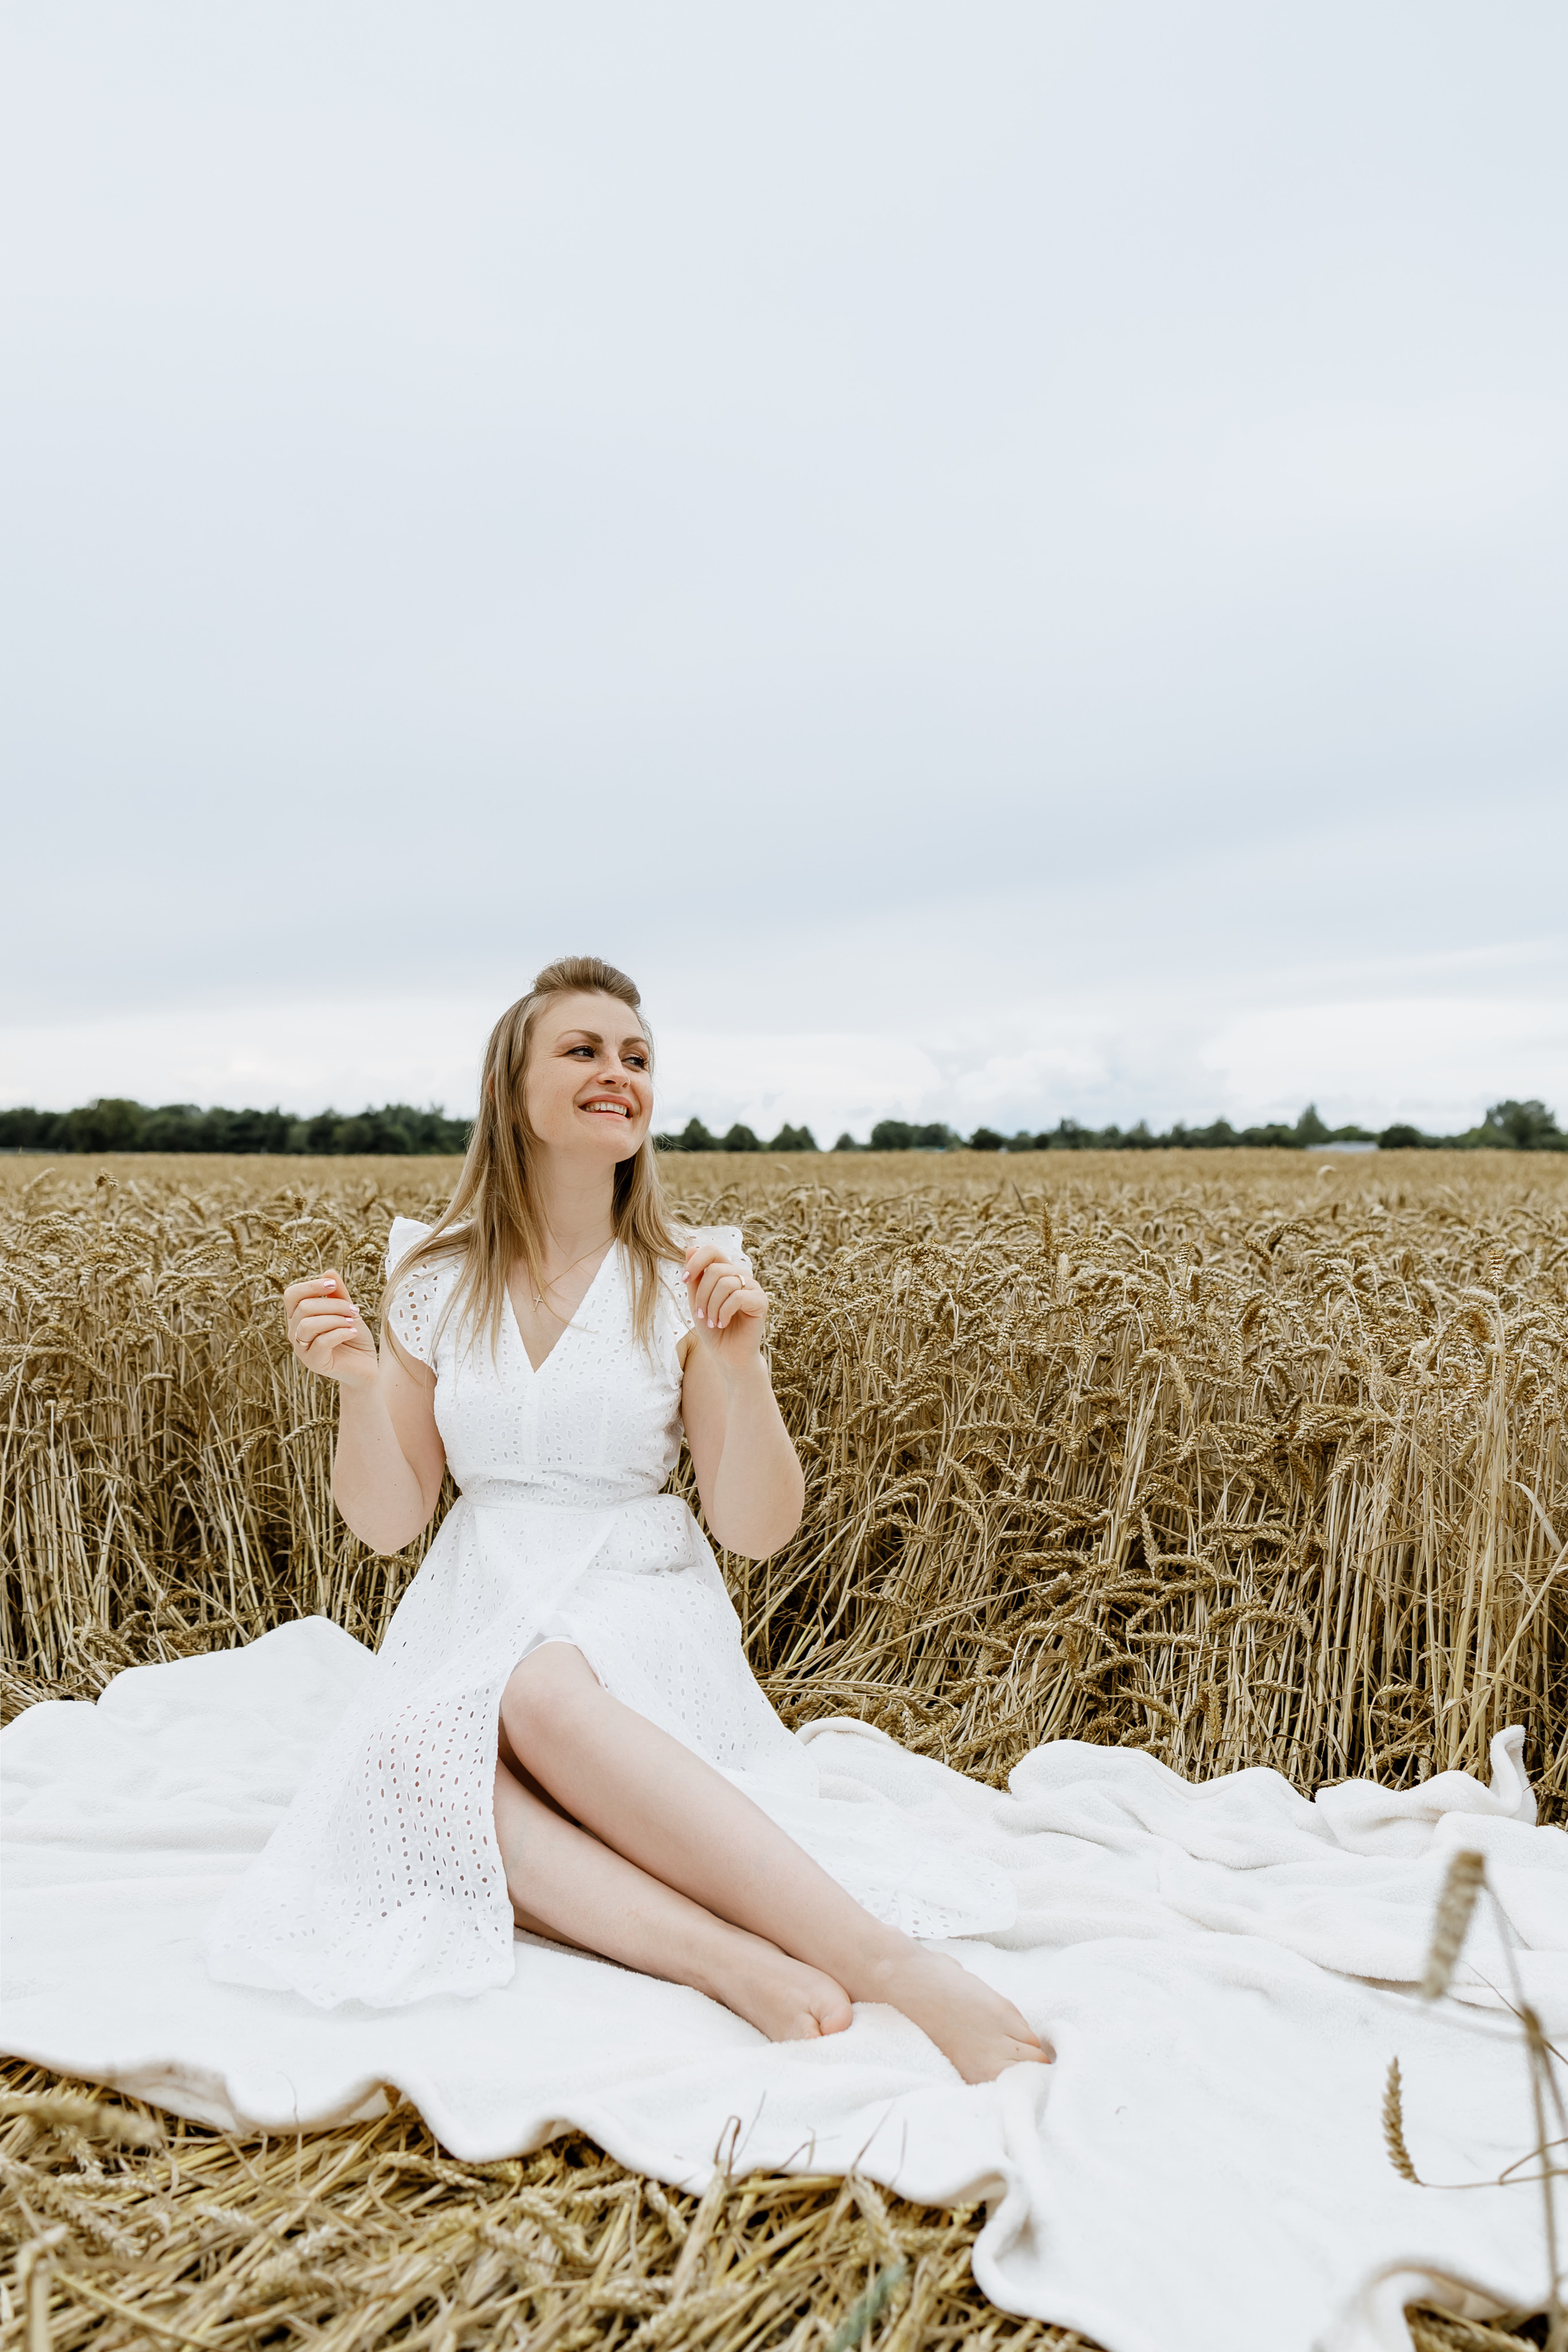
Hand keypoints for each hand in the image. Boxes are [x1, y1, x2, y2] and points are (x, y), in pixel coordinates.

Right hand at [283, 1271, 378, 1390]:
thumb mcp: (348, 1311)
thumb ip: (338, 1294)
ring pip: (309, 1325)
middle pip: (304, 1307)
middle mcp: (295, 1332)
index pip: (292, 1295)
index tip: (333, 1285)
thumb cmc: (353, 1336)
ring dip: (336, 1319)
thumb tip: (329, 1271)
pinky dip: (340, 1333)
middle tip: (355, 1309)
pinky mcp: (314, 1363)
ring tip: (353, 1321)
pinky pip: (321, 1342)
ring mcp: (302, 1349)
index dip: (311, 1285)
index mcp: (298, 1317)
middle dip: (333, 1304)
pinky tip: (353, 1332)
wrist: (366, 1366)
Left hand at [684, 1240, 767, 1367]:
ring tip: (711, 1321)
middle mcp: (741, 1276)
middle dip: (701, 1294)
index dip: (696, 1261)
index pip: (712, 1250)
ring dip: (711, 1306)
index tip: (684, 1279)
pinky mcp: (761, 1301)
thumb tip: (690, 1247)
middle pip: (715, 1269)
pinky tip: (722, 1323)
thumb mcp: (696, 1302)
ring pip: (725, 1283)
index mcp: (726, 1272)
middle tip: (700, 1314)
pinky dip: (723, 1312)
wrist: (728, 1355)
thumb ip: (694, 1278)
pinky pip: (737, 1297)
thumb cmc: (712, 1329)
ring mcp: (754, 1287)